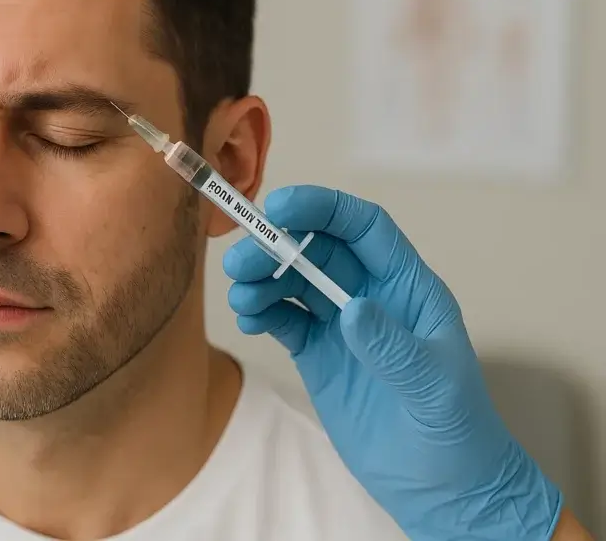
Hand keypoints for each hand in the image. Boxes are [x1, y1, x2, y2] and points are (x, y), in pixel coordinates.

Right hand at [223, 185, 562, 540]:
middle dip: (278, 246)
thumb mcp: (433, 388)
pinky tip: (249, 318)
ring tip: (240, 296)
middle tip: (241, 263)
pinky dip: (261, 312)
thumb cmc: (456, 433)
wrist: (443, 489)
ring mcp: (342, 326)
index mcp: (409, 289)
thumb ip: (393, 347)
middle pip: (319, 250)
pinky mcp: (319, 355)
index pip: (364, 229)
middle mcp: (372, 297)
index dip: (324, 210)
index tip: (280, 208)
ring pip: (295, 281)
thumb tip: (351, 308)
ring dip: (263, 279)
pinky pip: (284, 318)